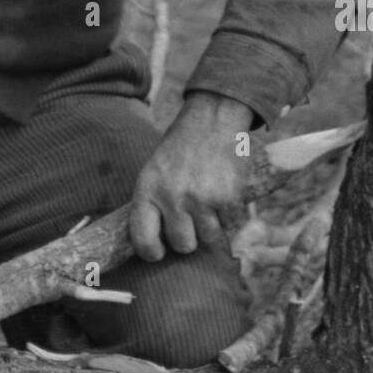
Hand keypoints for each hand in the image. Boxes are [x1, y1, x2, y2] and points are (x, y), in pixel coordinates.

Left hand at [128, 92, 253, 261]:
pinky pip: (229, 224)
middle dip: (188, 237)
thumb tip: (154, 244)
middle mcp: (173, 196)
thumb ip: (152, 204)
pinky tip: (221, 191)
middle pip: (182, 245)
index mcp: (148, 189)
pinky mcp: (228, 198)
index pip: (143, 239)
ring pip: (208, 238)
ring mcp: (202, 198)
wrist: (212, 120)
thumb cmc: (180, 149)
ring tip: (207, 200)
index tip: (159, 252)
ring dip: (210, 225)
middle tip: (190, 218)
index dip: (151, 252)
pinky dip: (228, 214)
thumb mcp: (154, 171)